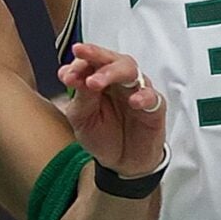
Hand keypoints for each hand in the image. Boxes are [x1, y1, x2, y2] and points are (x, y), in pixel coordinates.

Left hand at [58, 41, 166, 179]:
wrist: (121, 163)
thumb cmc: (102, 135)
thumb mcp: (82, 118)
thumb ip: (80, 95)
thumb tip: (69, 73)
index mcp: (99, 79)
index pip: (90, 61)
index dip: (78, 63)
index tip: (66, 75)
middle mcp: (119, 81)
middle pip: (111, 58)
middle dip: (95, 55)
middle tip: (80, 56)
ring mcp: (137, 91)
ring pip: (130, 70)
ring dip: (112, 72)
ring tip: (95, 82)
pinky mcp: (154, 108)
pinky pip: (152, 97)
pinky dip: (143, 96)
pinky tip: (133, 101)